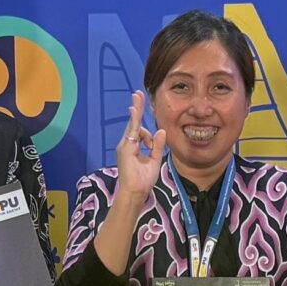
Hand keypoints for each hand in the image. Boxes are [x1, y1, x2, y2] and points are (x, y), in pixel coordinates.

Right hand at [112, 92, 168, 208]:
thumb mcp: (154, 160)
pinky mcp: (126, 147)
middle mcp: (127, 145)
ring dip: (142, 122)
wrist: (135, 191)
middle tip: (137, 94)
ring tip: (146, 138)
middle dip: (136, 109)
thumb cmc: (143, 181)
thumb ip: (157, 146)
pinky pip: (132, 130)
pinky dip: (135, 119)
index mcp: (133, 148)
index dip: (138, 118)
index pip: (138, 130)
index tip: (138, 104)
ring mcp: (125, 145)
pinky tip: (135, 109)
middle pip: (135, 124)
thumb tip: (161, 131)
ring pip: (135, 126)